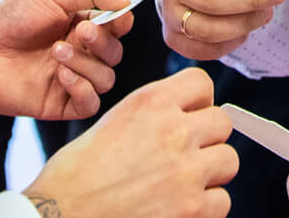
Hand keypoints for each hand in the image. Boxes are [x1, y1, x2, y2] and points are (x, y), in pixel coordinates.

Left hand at [0, 0, 134, 119]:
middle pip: (115, 54)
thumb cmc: (11, 18)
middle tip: (78, 32)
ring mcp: (71, 79)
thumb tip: (127, 2)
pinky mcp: (60, 103)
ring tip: (57, 52)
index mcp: (82, 26)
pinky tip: (62, 76)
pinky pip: (90, 104)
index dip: (121, 23)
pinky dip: (83, 90)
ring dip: (87, 64)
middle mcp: (81, 53)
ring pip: (106, 79)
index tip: (113, 16)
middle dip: (101, 42)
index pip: (118, 28)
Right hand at [24, 68, 237, 217]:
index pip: (202, 83)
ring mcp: (186, 171)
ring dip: (210, 172)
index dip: (197, 102)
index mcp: (150, 102)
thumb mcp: (114, 122)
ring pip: (229, 160)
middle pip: (222, 123)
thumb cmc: (75, 175)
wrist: (59, 214)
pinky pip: (222, 201)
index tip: (189, 116)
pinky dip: (206, 207)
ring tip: (182, 183)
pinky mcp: (192, 209)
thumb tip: (186, 116)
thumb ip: (154, 114)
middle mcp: (173, 131)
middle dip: (206, 139)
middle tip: (184, 155)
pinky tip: (179, 207)